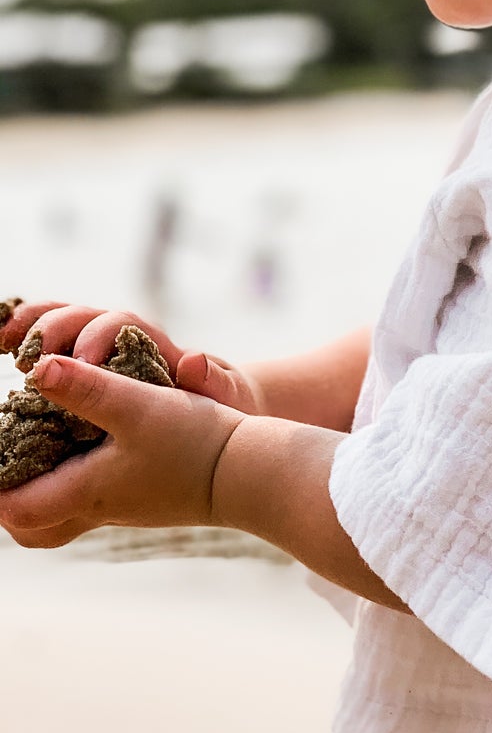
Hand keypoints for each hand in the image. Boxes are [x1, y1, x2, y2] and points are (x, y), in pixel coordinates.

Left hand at [0, 354, 244, 548]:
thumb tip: (37, 368)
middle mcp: (100, 507)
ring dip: (38, 492)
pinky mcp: (146, 497)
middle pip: (33, 529)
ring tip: (30, 459)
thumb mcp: (139, 406)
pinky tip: (80, 453)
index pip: (16, 508)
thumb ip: (86, 388)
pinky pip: (89, 503)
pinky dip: (69, 484)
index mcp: (88, 491)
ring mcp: (125, 507)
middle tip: (1, 470)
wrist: (255, 474)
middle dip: (9, 502)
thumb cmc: (198, 442)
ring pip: (61, 517)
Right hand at [1, 299, 263, 413]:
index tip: (84, 361)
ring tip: (3, 342)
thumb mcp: (227, 397)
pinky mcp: (82, 368)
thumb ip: (214, 380)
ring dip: (29, 325)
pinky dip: (21, 337)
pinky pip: (48, 346)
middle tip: (34, 356)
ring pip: (60, 322)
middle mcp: (124, 339)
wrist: (219, 417)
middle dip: (57, 328)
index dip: (101, 335)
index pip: (124, 323)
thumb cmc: (222, 406)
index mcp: (156, 344)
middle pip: (85, 315)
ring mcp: (101, 351)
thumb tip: (193, 359)